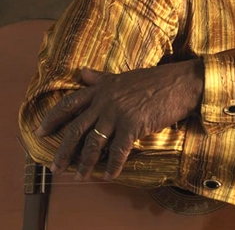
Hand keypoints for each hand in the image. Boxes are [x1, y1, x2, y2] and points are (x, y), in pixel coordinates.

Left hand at [35, 60, 203, 180]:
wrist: (181, 83)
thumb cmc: (156, 79)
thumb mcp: (124, 76)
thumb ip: (102, 78)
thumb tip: (82, 72)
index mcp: (102, 89)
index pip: (69, 103)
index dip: (53, 119)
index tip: (40, 132)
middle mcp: (105, 101)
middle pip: (76, 128)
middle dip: (63, 150)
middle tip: (55, 166)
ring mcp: (118, 113)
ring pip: (94, 142)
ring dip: (85, 162)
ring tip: (80, 176)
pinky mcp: (134, 124)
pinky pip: (119, 149)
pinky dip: (113, 164)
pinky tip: (109, 175)